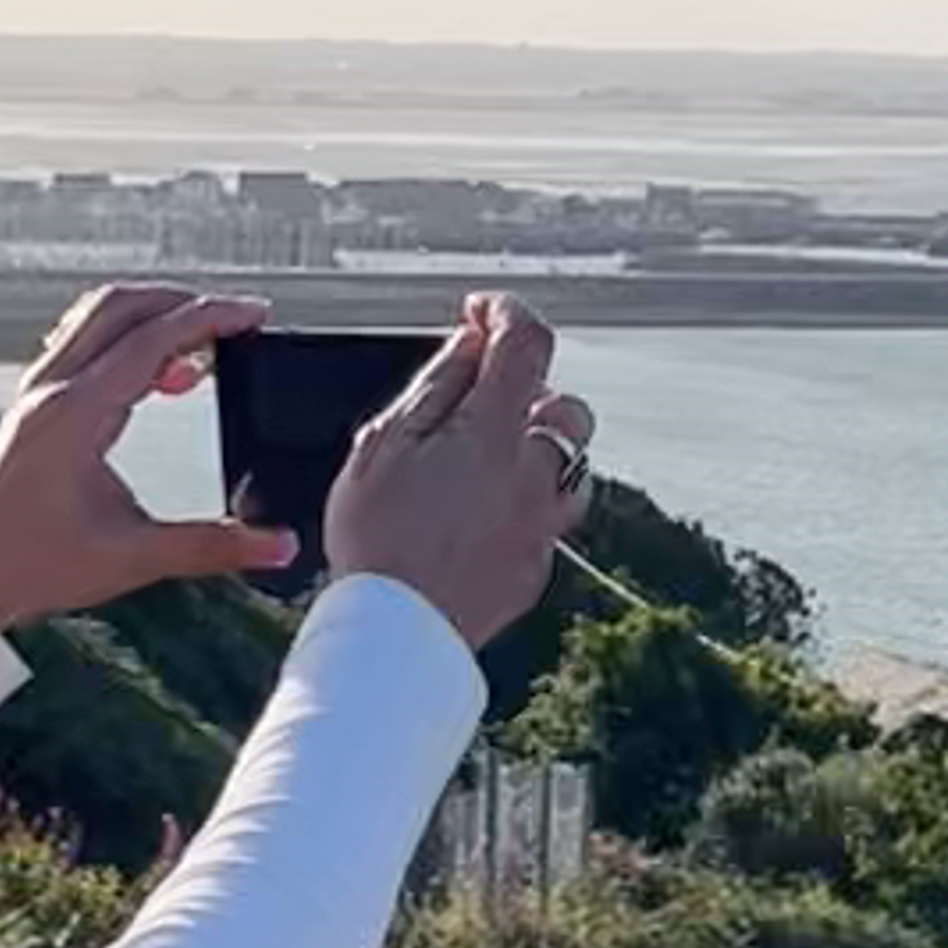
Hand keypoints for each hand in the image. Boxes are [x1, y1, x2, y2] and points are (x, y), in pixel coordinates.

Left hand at [0, 290, 297, 634]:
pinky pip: (80, 343)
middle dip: (183, 303)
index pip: (151, 339)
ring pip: (95, 317)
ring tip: (199, 350)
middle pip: (121, 307)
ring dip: (151, 316)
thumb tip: (280, 545)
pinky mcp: (33, 405)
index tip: (254, 314)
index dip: (210, 318)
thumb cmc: (39, 566)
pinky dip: (124, 340)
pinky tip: (156, 377)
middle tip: (234, 322)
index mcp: (75, 415)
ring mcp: (36, 392)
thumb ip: (212, 547)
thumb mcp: (135, 558)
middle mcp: (51, 390)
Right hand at [325, 297, 595, 655]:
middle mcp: (535, 474)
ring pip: (569, 466)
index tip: (481, 312)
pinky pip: (548, 517)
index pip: (527, 343)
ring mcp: (543, 525)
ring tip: (479, 462)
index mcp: (495, 432)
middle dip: (530, 391)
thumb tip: (471, 343)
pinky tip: (476, 516)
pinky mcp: (538, 567)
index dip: (507, 313)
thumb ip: (436, 385)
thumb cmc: (377, 539)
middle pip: (566, 407)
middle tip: (475, 401)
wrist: (396, 635)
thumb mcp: (383, 444)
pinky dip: (524, 502)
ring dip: (537, 450)